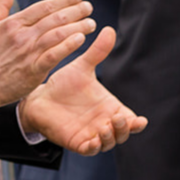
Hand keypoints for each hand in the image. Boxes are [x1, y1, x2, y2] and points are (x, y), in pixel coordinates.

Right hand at [0, 0, 94, 108]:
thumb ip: (0, 7)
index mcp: (13, 24)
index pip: (43, 7)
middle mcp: (22, 36)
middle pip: (54, 18)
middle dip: (75, 11)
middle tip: (88, 7)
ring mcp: (29, 52)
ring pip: (58, 34)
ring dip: (78, 27)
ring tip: (91, 23)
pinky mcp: (34, 69)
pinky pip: (54, 54)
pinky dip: (68, 45)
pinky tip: (82, 39)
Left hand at [19, 27, 146, 154]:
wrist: (38, 98)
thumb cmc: (63, 84)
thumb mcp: (82, 68)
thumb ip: (97, 52)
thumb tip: (109, 29)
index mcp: (110, 108)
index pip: (130, 120)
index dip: (137, 123)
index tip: (140, 120)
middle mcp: (104, 123)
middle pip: (124, 133)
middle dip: (124, 129)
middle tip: (118, 118)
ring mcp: (92, 134)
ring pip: (109, 143)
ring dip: (111, 137)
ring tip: (105, 126)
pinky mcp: (77, 142)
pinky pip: (91, 149)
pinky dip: (95, 146)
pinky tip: (95, 138)